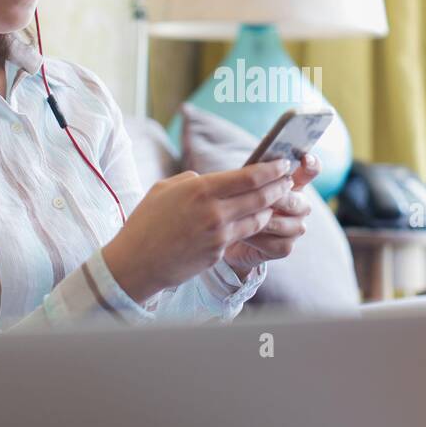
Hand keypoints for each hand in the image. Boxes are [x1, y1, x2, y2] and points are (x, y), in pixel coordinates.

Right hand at [101, 159, 295, 301]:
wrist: (136, 263)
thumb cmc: (146, 222)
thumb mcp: (165, 189)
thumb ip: (192, 181)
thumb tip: (210, 179)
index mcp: (201, 189)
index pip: (249, 176)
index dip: (271, 169)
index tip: (283, 163)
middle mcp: (214, 212)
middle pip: (260, 197)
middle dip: (280, 187)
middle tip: (289, 180)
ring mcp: (218, 235)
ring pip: (258, 219)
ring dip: (271, 209)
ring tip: (277, 200)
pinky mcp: (218, 254)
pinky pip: (242, 236)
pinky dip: (252, 227)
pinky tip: (257, 221)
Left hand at [222, 153, 320, 279]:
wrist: (228, 235)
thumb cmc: (238, 202)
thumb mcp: (245, 185)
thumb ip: (257, 175)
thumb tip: (259, 166)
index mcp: (293, 183)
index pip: (311, 170)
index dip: (311, 164)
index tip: (304, 159)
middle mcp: (300, 205)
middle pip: (300, 201)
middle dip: (279, 200)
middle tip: (262, 199)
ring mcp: (295, 227)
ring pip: (291, 225)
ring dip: (266, 221)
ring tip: (245, 219)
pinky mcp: (285, 247)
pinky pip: (280, 244)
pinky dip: (261, 239)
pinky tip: (244, 235)